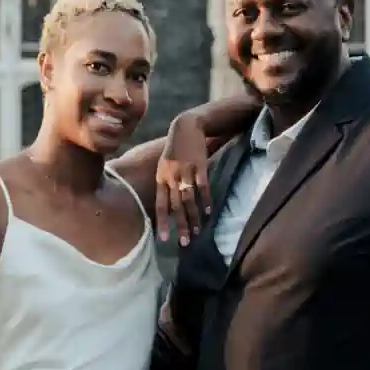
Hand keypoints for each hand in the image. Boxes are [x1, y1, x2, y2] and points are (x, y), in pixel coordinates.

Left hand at [154, 110, 215, 243]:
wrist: (186, 126)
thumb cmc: (175, 148)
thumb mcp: (164, 164)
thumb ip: (166, 183)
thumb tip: (168, 205)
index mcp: (161, 178)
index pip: (160, 204)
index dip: (162, 222)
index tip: (164, 239)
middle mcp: (171, 176)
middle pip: (175, 206)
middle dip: (180, 226)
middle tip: (185, 243)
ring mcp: (185, 171)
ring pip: (188, 199)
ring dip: (194, 217)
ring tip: (198, 231)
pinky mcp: (199, 165)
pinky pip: (202, 187)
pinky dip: (206, 200)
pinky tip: (209, 212)